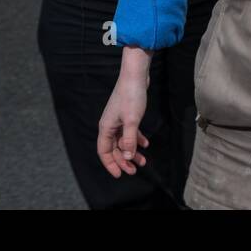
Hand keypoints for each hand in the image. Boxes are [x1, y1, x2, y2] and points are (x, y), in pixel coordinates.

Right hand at [97, 47, 151, 177]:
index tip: (120, 174)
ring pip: (123, 141)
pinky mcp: (127, 115)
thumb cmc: (131, 97)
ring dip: (132, 151)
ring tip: (143, 161)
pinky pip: (130, 132)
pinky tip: (146, 143)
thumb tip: (128, 158)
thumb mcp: (132, 121)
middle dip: (124, 160)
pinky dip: (137, 139)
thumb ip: (130, 140)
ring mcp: (118, 120)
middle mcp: (110, 125)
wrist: (136, 75)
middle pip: (114, 148)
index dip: (111, 164)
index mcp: (106, 128)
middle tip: (135, 170)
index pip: (104, 152)